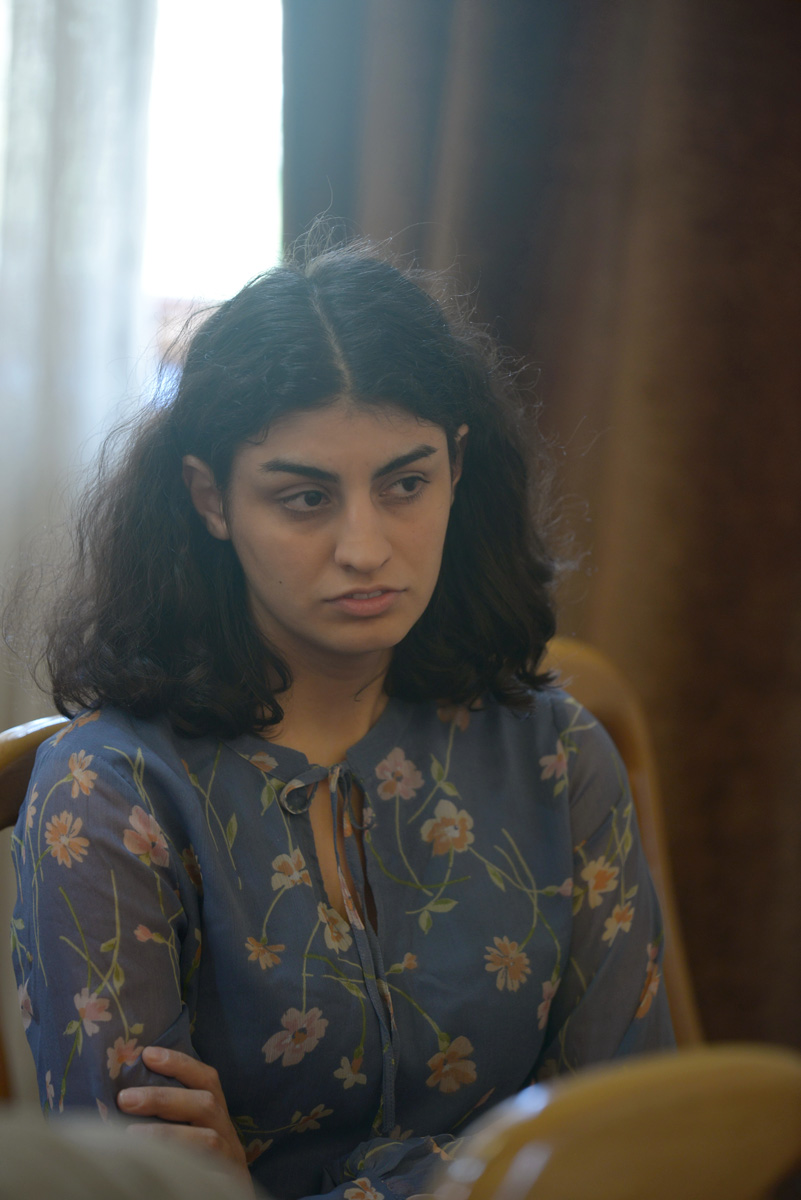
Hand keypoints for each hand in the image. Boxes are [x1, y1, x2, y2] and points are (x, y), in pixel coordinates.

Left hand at [117, 1046, 252, 1192]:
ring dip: (167, 1134)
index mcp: (216, 1114)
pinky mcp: (226, 1185)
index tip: (148, 1054)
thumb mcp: (189, 1132)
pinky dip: (181, 1168)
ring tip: (130, 1136)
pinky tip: (153, 1168)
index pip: (206, 1079)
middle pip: (206, 1104)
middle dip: (163, 1098)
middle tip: (125, 1099)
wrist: (223, 1196)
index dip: (180, 1063)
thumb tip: (125, 1096)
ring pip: (207, 1140)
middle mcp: (227, 1131)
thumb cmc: (196, 1162)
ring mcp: (230, 1159)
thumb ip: (169, 1114)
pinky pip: (206, 1175)